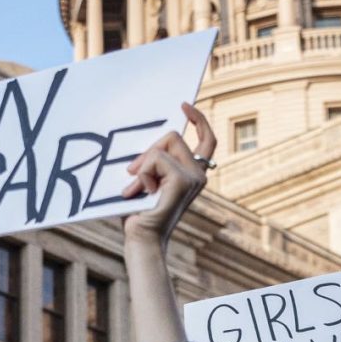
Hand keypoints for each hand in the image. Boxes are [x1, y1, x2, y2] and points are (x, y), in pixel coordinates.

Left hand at [122, 102, 215, 247]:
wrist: (142, 236)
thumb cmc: (140, 211)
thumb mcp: (148, 178)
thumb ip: (154, 160)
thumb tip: (150, 144)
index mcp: (194, 173)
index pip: (207, 140)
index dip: (199, 119)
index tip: (185, 105)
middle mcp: (199, 174)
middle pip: (174, 136)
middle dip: (150, 150)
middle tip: (133, 171)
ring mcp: (194, 178)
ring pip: (163, 146)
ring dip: (142, 165)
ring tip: (135, 188)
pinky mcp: (183, 181)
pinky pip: (156, 158)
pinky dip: (142, 173)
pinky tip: (141, 192)